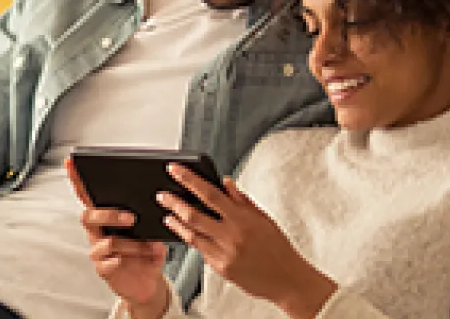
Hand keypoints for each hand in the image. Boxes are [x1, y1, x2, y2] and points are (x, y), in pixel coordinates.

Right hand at [66, 158, 169, 318]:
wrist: (149, 281)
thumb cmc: (147, 250)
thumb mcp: (152, 228)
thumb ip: (150, 215)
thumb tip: (162, 198)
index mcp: (106, 217)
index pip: (88, 195)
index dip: (77, 179)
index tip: (72, 162)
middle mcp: (98, 232)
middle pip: (89, 216)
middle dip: (110, 215)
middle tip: (132, 219)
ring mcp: (99, 251)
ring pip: (105, 241)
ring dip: (130, 243)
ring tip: (149, 247)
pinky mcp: (103, 270)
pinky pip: (107, 263)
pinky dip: (124, 260)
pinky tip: (138, 260)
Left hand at [159, 165, 337, 318]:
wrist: (287, 279)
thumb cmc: (278, 247)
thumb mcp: (263, 218)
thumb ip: (241, 200)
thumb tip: (225, 182)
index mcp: (242, 218)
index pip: (209, 193)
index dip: (189, 180)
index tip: (175, 170)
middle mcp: (231, 235)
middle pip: (193, 215)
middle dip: (173, 202)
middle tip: (162, 195)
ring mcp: (224, 254)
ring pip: (192, 235)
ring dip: (176, 223)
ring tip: (167, 214)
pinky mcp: (221, 269)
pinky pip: (201, 251)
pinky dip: (193, 240)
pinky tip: (186, 233)